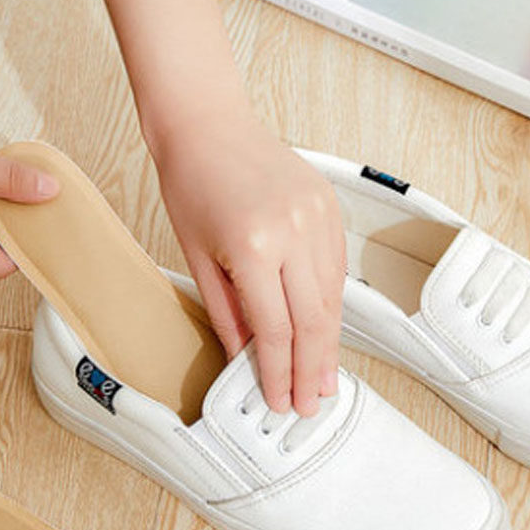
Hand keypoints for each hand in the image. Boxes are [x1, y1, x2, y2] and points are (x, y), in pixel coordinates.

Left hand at [154, 117, 345, 416]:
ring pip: (332, 300)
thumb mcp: (197, 259)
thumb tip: (247, 361)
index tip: (280, 400)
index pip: (276, 331)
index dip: (280, 374)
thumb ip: (228, 316)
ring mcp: (318, 218)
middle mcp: (294, 232)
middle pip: (313, 322)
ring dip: (329, 345)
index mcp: (253, 246)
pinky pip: (337, 272)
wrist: (209, 126)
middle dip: (312, 371)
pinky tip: (327, 334)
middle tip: (310, 403)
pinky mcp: (330, 210)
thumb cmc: (192, 186)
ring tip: (324, 379)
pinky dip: (332, 307)